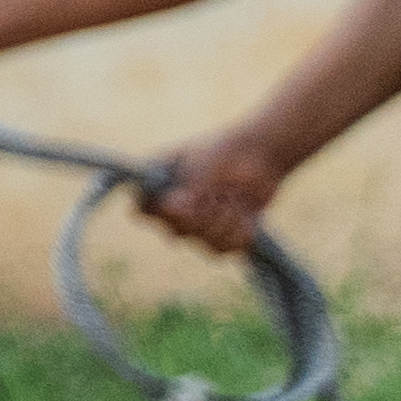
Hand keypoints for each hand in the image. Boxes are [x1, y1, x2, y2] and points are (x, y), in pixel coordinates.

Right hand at [140, 123, 292, 257]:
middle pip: (177, 231)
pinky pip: (226, 248)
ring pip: (205, 242)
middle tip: (217, 191)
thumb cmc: (221, 153)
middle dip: (204, 212)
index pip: (143, 210)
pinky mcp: (222, 237)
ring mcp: (198, 227)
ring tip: (234, 196)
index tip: (178, 199)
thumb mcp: (200, 166)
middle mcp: (174, 211)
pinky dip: (240, 229)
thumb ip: (185, 189)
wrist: (258, 156)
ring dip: (226, 218)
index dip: (160, 210)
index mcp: (159, 188)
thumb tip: (171, 209)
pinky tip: (245, 211)